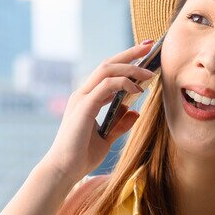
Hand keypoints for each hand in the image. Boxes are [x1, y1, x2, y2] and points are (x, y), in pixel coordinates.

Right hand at [41, 40, 157, 182]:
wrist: (64, 170)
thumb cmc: (81, 156)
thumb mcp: (106, 138)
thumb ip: (119, 123)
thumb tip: (135, 112)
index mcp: (86, 99)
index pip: (107, 72)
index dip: (125, 60)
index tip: (145, 53)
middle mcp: (82, 94)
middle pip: (107, 64)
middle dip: (129, 53)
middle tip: (149, 44)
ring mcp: (81, 98)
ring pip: (107, 69)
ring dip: (130, 67)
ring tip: (149, 73)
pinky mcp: (84, 106)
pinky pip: (106, 86)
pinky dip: (124, 83)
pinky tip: (137, 91)